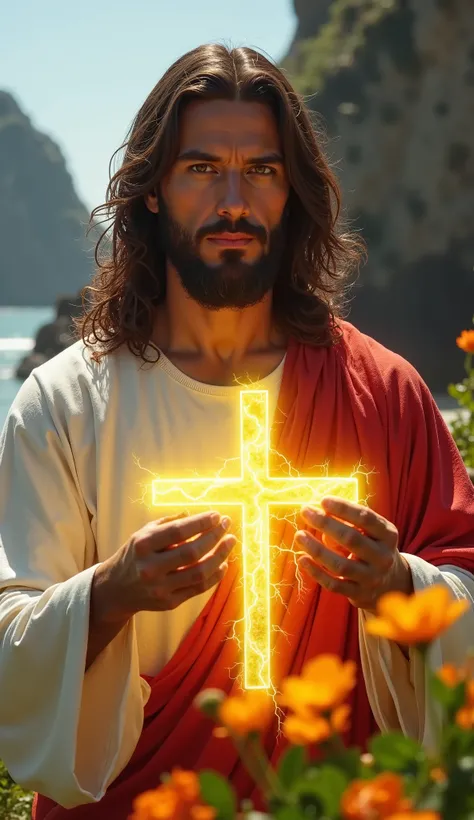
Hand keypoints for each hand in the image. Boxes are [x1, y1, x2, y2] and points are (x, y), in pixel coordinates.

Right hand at [94, 511, 235, 622]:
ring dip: (220, 556)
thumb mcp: (143, 533)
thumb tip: (195, 514)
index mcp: (143, 545)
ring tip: (230, 542)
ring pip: (199, 572)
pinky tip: (223, 563)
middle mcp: (150, 568)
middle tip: (227, 525)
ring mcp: (159, 588)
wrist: (116, 589)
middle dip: (214, 536)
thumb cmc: (135, 555)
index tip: (216, 515)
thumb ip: (168, 523)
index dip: (200, 522)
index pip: (178, 531)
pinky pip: (198, 589)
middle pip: (191, 552)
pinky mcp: (168, 603)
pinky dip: (215, 576)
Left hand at [293, 497, 412, 611]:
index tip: (323, 501)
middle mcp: (382, 557)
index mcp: (388, 535)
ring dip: (316, 550)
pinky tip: (302, 559)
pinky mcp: (359, 594)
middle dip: (326, 523)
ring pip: (341, 565)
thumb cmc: (372, 547)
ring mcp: (371, 578)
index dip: (344, 508)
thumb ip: (350, 522)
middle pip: (351, 539)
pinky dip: (316, 572)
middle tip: (306, 511)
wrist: (390, 583)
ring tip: (299, 535)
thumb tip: (320, 513)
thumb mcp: (371, 533)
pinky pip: (334, 584)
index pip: (366, 518)